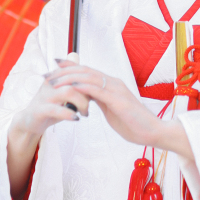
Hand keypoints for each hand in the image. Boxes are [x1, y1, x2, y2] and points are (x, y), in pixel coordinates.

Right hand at [6, 52, 87, 199]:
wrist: (29, 122)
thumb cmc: (51, 108)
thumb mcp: (66, 96)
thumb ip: (79, 88)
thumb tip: (95, 82)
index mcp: (57, 77)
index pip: (78, 73)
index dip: (90, 83)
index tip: (99, 93)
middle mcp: (50, 83)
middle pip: (76, 80)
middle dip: (88, 93)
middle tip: (93, 105)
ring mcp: (44, 96)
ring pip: (68, 91)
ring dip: (81, 103)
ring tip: (85, 113)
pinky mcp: (39, 110)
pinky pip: (56, 109)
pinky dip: (68, 113)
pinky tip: (76, 118)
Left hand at [46, 59, 192, 159]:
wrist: (153, 132)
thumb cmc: (134, 125)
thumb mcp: (113, 111)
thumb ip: (101, 102)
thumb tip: (88, 98)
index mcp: (112, 85)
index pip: (87, 71)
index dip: (69, 67)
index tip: (53, 68)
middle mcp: (114, 83)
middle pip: (84, 70)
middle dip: (63, 71)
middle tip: (46, 75)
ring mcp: (116, 90)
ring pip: (88, 77)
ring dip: (68, 78)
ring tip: (52, 81)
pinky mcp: (118, 100)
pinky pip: (97, 89)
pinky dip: (82, 86)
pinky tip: (70, 87)